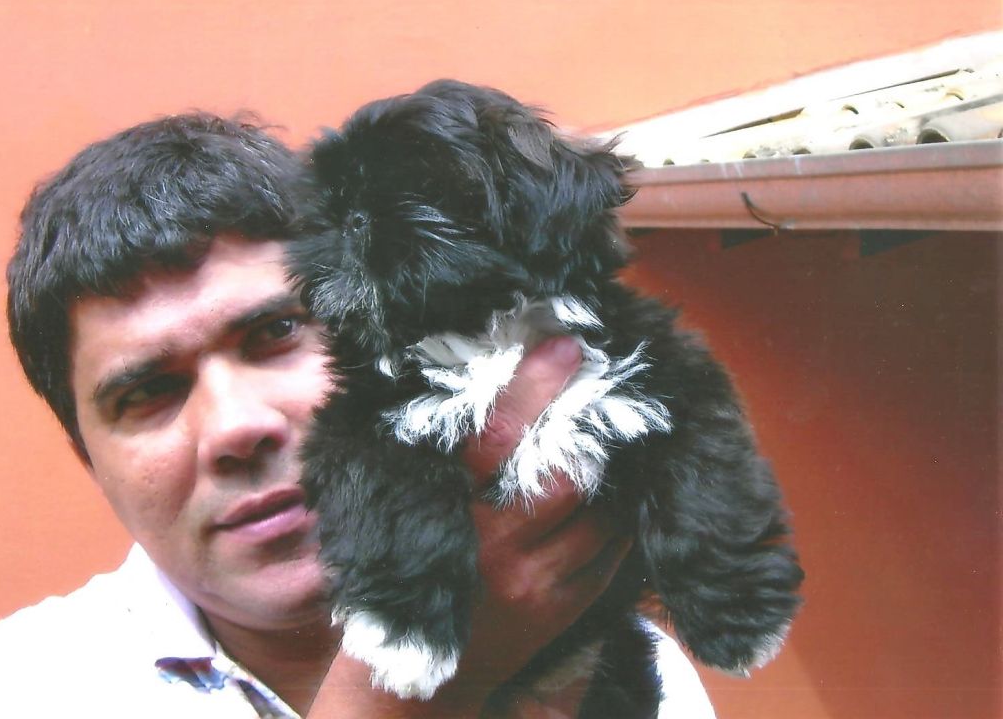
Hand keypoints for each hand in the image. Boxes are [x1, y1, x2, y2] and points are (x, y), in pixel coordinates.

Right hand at [446, 337, 632, 710]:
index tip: (564, 344)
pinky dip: (618, 520)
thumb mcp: (409, 512)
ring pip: (599, 515)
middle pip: (564, 477)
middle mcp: (492, 548)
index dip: (533, 387)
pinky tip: (615, 498)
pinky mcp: (560, 611)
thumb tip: (478, 385)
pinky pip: (610, 554)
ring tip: (621, 440)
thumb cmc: (409, 575)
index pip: (495, 438)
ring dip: (614, 476)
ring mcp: (532, 584)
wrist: (418, 684)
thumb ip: (441, 461)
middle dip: (591, 432)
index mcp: (446, 511)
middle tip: (608, 394)